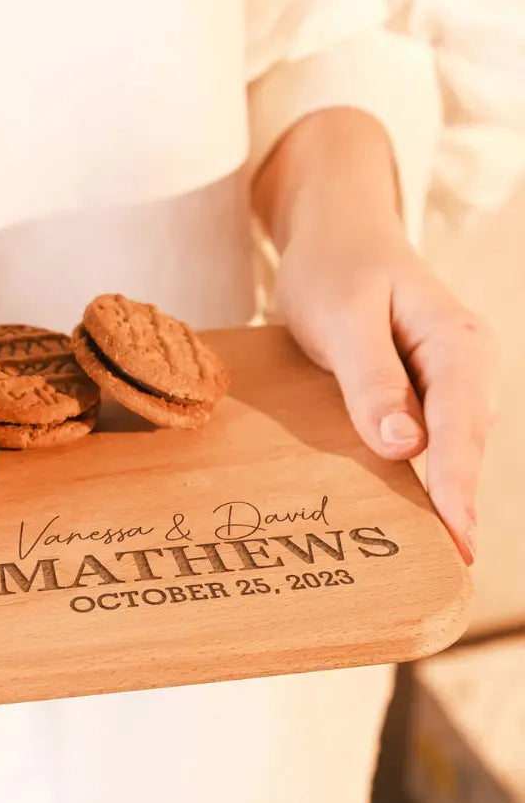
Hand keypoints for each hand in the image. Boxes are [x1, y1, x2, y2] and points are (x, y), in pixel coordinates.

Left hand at [274, 218, 495, 563]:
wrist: (336, 236)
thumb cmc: (335, 269)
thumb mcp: (342, 319)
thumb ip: (372, 380)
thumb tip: (405, 447)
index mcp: (456, 340)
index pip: (461, 423)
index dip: (458, 484)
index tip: (457, 536)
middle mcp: (466, 362)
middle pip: (467, 442)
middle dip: (461, 501)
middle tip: (453, 566)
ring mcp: (450, 378)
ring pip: (455, 445)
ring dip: (449, 494)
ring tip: (441, 555)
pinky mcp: (426, 390)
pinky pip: (435, 439)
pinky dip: (430, 475)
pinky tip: (419, 513)